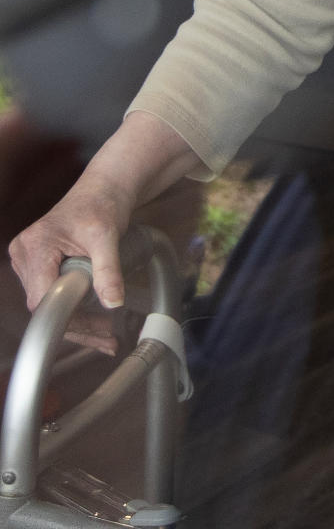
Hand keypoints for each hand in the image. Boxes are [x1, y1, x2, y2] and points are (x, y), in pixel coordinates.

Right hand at [9, 181, 129, 353]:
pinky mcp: (37, 264)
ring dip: (77, 321)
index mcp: (36, 246)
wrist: (103, 190)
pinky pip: (51, 294)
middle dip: (78, 325)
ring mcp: (28, 260)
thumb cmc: (102, 205)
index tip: (97, 330)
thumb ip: (109, 270)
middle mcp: (24, 254)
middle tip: (109, 338)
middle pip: (45, 305)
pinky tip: (95, 323)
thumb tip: (114, 302)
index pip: (43, 298)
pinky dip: (73, 309)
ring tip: (107, 334)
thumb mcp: (108, 237)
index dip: (69, 318)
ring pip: (48, 304)